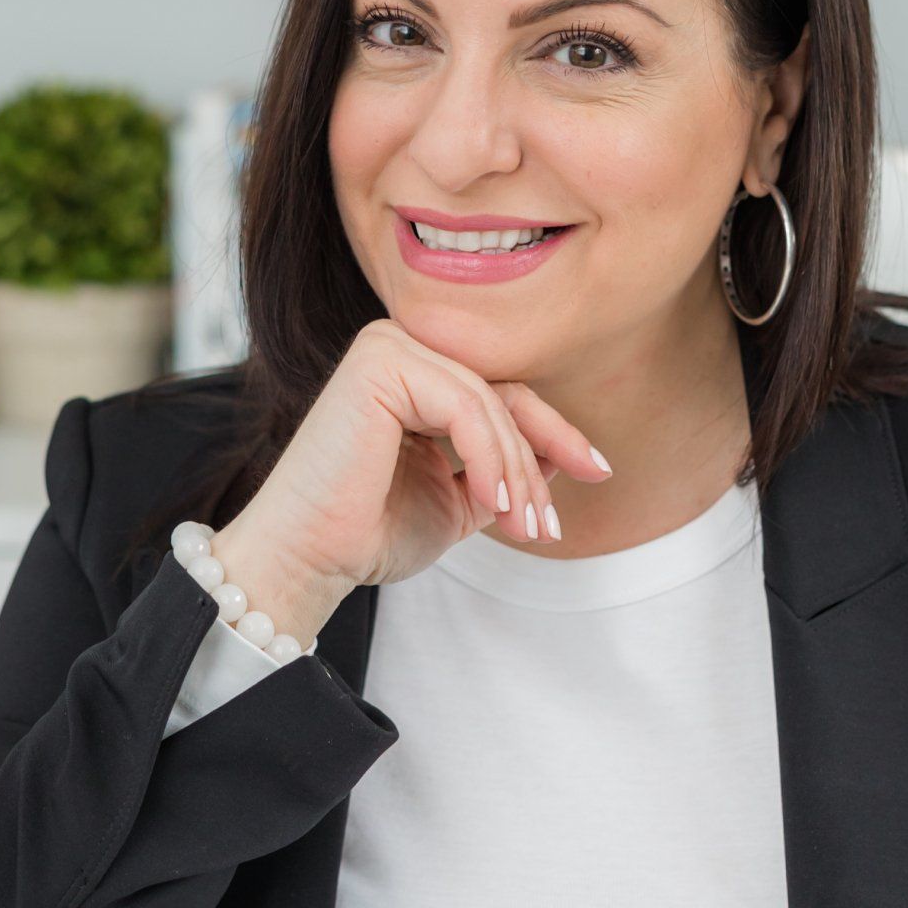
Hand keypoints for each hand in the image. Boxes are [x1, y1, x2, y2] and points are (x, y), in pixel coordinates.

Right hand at [210, 318, 610, 644]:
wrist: (309, 559)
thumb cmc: (369, 534)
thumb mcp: (459, 500)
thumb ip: (503, 471)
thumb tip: (563, 454)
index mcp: (414, 376)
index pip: (502, 394)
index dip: (555, 435)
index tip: (599, 473)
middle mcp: (399, 350)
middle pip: (504, 393)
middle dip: (542, 460)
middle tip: (549, 525)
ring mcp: (388, 348)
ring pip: (490, 403)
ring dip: (517, 473)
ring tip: (524, 528)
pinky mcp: (381, 361)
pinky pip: (465, 406)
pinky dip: (490, 458)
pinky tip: (493, 506)